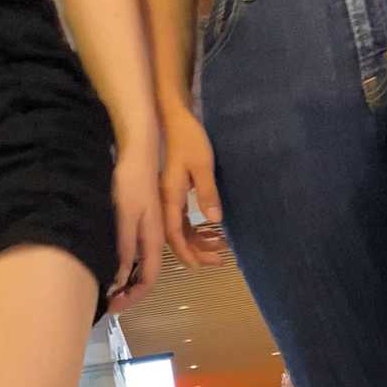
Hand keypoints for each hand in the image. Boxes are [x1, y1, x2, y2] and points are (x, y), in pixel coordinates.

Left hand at [109, 139, 162, 309]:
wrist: (138, 151)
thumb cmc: (131, 181)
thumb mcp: (125, 214)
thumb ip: (125, 245)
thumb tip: (121, 277)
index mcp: (154, 238)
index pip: (150, 278)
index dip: (134, 296)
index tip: (115, 306)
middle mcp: (154, 237)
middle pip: (147, 275)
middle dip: (130, 293)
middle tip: (108, 303)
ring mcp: (148, 229)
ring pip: (141, 264)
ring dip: (127, 280)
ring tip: (108, 289)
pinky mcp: (140, 221)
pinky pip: (136, 252)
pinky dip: (124, 265)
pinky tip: (110, 263)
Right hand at [161, 107, 223, 268]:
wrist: (176, 120)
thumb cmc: (189, 140)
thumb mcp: (202, 166)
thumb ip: (208, 193)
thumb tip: (214, 221)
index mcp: (170, 196)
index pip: (174, 232)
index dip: (185, 251)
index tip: (199, 265)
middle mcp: (166, 200)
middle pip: (176, 235)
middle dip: (195, 251)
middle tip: (218, 261)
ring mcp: (170, 197)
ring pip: (180, 227)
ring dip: (198, 241)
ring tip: (219, 249)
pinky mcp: (175, 191)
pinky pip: (182, 217)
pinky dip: (196, 228)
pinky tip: (211, 231)